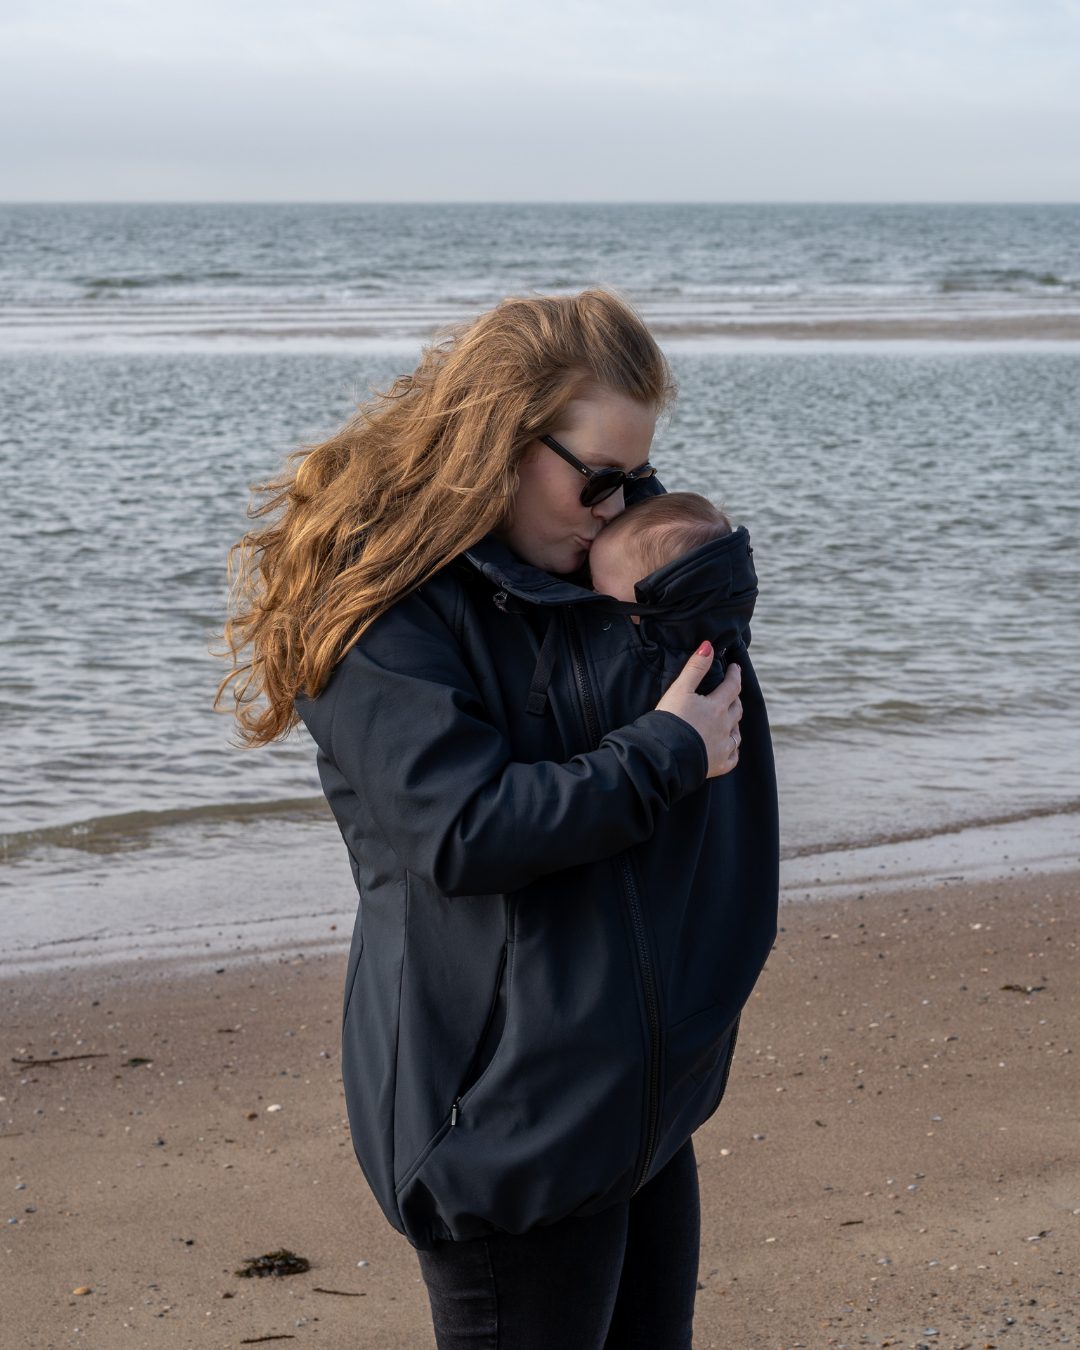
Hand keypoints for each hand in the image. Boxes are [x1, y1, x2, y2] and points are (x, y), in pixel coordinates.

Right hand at [656, 642, 742, 778]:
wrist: (663, 755)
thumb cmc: (669, 720)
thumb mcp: (680, 689)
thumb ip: (695, 668)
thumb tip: (708, 646)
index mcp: (716, 707)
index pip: (732, 686)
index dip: (734, 675)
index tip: (735, 668)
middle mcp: (724, 727)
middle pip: (736, 710)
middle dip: (735, 698)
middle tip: (732, 692)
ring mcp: (722, 748)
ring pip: (736, 735)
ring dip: (735, 724)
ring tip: (732, 720)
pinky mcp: (716, 766)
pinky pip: (732, 760)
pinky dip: (733, 753)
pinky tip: (733, 750)